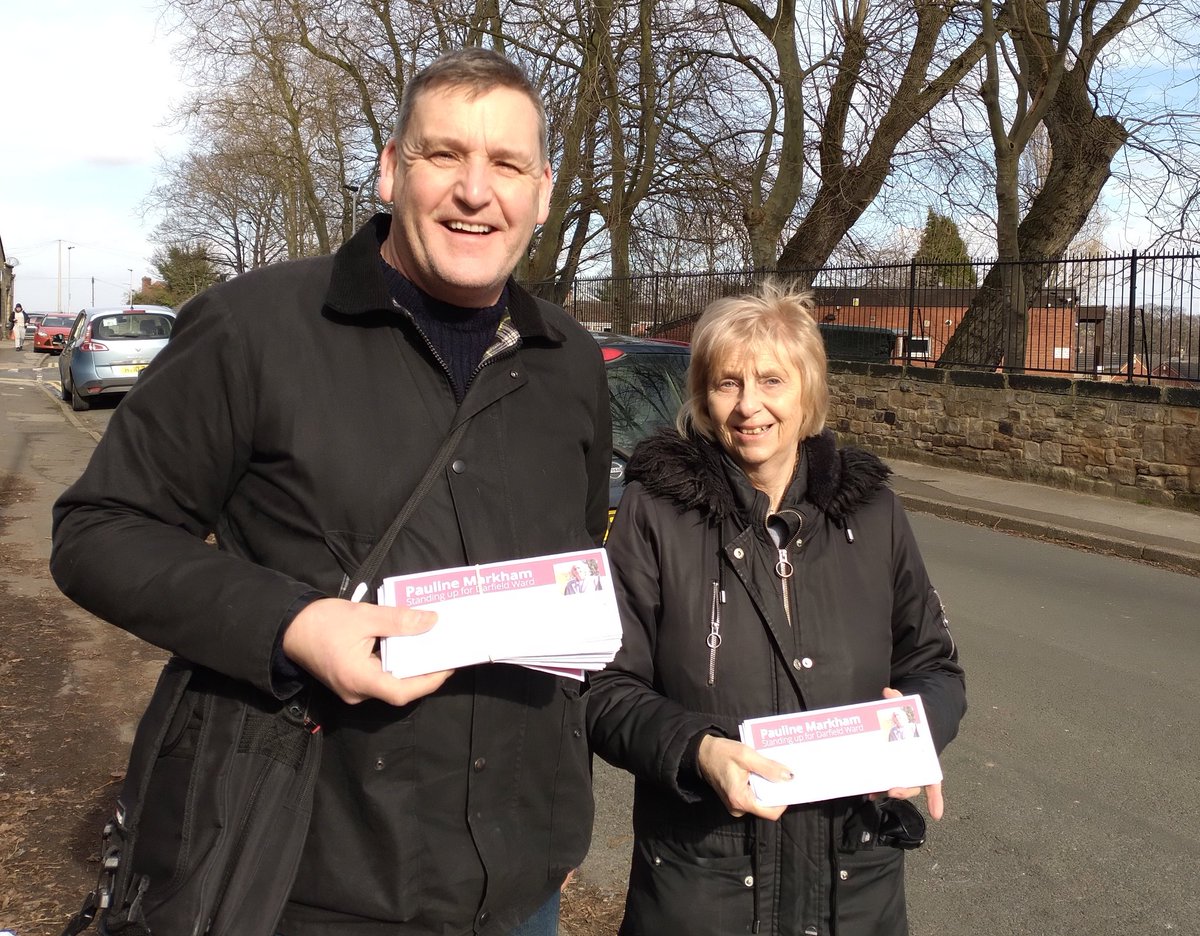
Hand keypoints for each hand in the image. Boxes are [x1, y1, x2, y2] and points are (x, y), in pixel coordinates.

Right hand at [282, 597, 452, 704]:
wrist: (288, 627)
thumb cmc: (323, 622)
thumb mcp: (364, 616)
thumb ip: (399, 620)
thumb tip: (432, 621)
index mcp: (359, 679)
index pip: (402, 692)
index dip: (429, 681)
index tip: (448, 665)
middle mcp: (356, 691)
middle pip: (398, 688)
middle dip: (424, 672)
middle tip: (445, 652)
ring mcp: (352, 689)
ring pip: (389, 682)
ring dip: (410, 667)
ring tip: (431, 647)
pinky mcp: (349, 681)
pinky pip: (378, 676)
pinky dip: (395, 663)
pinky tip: (408, 646)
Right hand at [697, 735, 790, 820]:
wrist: (701, 752)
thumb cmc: (721, 753)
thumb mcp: (746, 755)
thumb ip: (768, 767)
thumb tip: (790, 777)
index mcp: (741, 800)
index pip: (771, 812)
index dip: (784, 800)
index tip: (790, 784)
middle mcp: (738, 808)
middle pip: (767, 805)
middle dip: (777, 790)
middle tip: (784, 773)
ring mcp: (736, 805)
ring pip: (761, 800)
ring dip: (769, 786)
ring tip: (773, 769)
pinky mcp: (736, 799)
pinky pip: (754, 795)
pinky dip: (761, 785)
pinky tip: (763, 771)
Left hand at [872, 687, 943, 819]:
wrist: (910, 726)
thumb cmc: (911, 723)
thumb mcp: (908, 711)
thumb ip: (899, 701)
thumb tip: (888, 692)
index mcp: (925, 758)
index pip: (934, 780)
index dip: (936, 797)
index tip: (936, 813)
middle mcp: (915, 768)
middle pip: (912, 785)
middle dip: (903, 790)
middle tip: (892, 790)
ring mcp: (902, 771)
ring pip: (896, 786)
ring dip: (886, 792)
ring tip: (872, 793)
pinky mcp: (889, 770)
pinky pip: (884, 782)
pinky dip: (878, 789)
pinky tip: (869, 794)